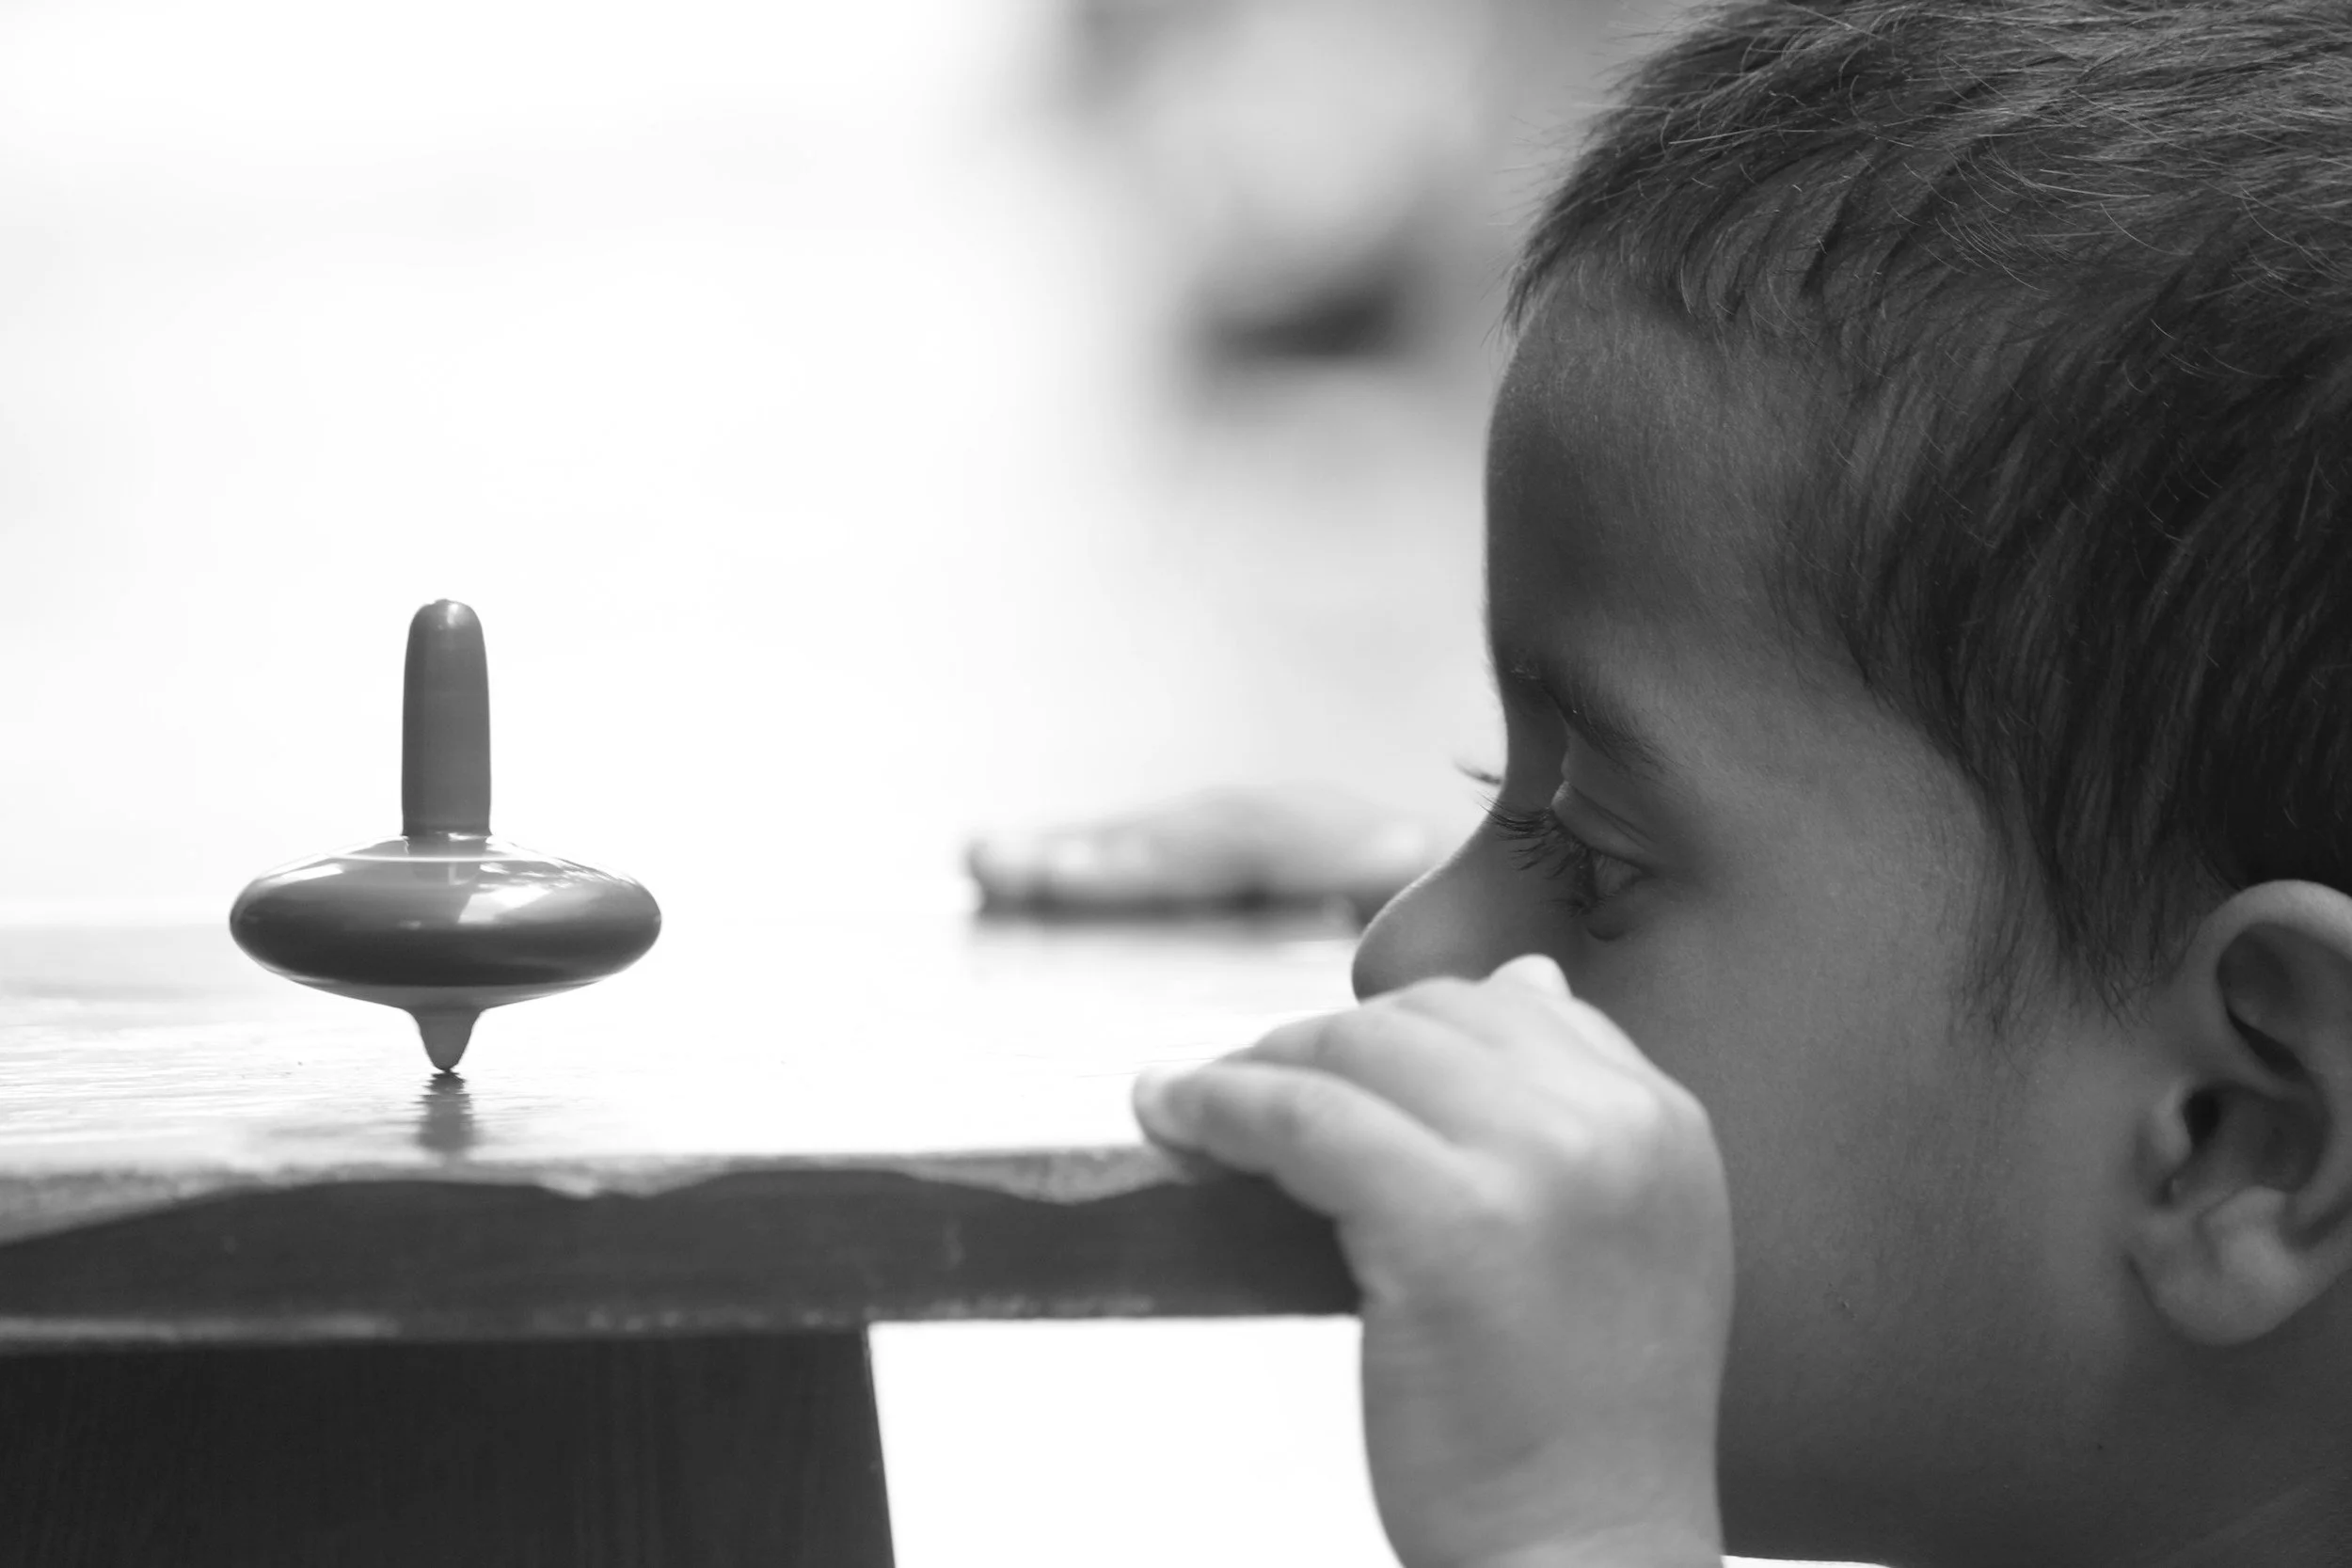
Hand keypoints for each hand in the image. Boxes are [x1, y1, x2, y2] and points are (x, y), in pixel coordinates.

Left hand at [1134, 955, 1732, 1567]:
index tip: (1319, 1072)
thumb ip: (1573, 1116)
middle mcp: (1617, 1126)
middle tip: (1236, 1095)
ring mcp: (1542, 1167)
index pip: (1510, 1005)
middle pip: (1425, 1018)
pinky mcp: (1452, 1223)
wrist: (1587, 1564)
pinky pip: (1300, 1119)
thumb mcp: (1626, 1242)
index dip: (1397, 1032)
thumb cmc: (1579, 1429)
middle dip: (1317, 1045)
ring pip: (1353, 1053)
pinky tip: (1175, 1125)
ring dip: (1253, 1069)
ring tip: (1189, 1110)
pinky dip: (1219, 1106)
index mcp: (1664, 1123)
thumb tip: (1521, 978)